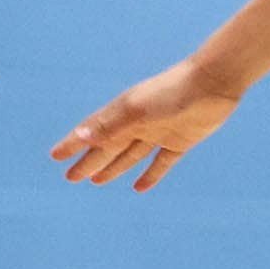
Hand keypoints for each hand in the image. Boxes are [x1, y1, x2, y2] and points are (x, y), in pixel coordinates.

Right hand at [50, 60, 240, 190]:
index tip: (55, 156)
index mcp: (123, 111)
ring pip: (129, 155)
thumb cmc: (173, 92)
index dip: (73, 144)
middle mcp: (138, 122)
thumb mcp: (137, 111)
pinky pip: (160, 162)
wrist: (214, 81)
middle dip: (89, 161)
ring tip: (96, 181)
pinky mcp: (180, 141)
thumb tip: (79, 137)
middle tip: (71, 177)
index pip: (92, 132)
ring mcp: (159, 132)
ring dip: (113, 167)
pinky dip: (150, 175)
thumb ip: (109, 126)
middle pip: (108, 147)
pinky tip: (140, 187)